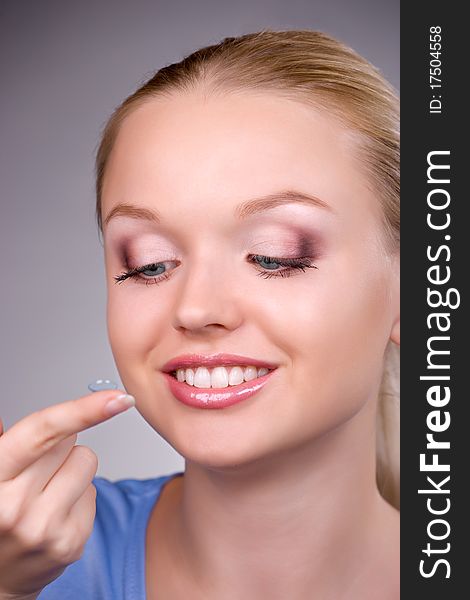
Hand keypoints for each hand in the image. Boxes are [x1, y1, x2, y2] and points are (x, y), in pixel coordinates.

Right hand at [0, 389, 133, 597]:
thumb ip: (10, 439)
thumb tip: (43, 411)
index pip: (42, 433)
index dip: (83, 409)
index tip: (117, 398)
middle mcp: (15, 506)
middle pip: (71, 442)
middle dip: (60, 445)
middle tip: (36, 471)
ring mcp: (45, 529)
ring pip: (88, 462)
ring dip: (72, 468)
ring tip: (45, 492)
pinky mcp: (71, 543)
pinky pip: (94, 491)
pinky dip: (78, 495)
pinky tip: (55, 513)